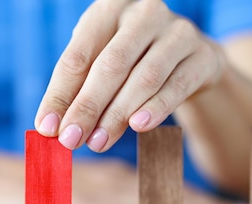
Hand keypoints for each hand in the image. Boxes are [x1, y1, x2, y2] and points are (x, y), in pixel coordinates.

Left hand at [34, 0, 223, 150]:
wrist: (188, 55)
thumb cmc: (131, 57)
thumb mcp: (100, 62)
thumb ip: (76, 89)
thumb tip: (51, 126)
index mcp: (109, 8)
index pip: (78, 56)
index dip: (60, 94)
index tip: (47, 128)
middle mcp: (144, 13)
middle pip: (110, 65)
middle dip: (87, 107)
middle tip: (71, 140)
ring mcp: (178, 31)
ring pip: (143, 78)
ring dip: (117, 114)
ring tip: (98, 142)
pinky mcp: (203, 56)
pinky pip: (176, 86)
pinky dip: (156, 108)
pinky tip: (138, 126)